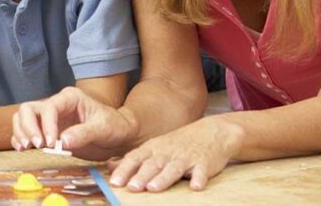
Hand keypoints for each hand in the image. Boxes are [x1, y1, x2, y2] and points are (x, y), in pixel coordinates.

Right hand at [11, 86, 135, 160]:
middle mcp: (55, 105)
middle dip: (28, 127)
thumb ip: (83, 133)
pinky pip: (25, 132)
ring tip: (29, 148)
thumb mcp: (103, 128)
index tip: (49, 143)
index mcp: (69, 98)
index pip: (48, 108)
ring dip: (21, 133)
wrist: (119, 135)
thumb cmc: (113, 126)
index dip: (46, 125)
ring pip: (22, 118)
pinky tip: (24, 150)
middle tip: (36, 145)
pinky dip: (20, 140)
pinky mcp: (45, 131)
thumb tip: (62, 142)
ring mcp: (48, 119)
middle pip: (28, 109)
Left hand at [107, 116, 243, 192]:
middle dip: (141, 176)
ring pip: (173, 168)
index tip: (114, 182)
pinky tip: (196, 187)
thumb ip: (134, 159)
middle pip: (152, 165)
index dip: (124, 170)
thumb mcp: (154, 147)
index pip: (135, 158)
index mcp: (153, 149)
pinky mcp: (204, 163)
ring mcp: (186, 157)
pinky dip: (199, 178)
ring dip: (163, 178)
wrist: (210, 132)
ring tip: (153, 188)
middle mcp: (167, 152)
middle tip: (131, 187)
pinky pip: (201, 171)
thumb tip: (110, 167)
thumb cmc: (177, 144)